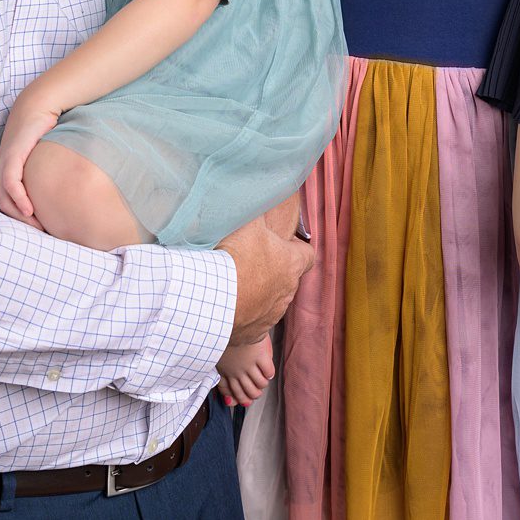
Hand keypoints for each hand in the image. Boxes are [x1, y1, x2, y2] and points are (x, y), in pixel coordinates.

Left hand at [0, 80, 68, 226]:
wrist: (39, 106)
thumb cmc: (45, 131)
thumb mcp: (45, 158)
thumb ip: (49, 174)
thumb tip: (68, 192)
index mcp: (9, 173)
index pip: (11, 206)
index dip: (24, 222)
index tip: (42, 231)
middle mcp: (2, 171)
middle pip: (6, 208)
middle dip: (23, 225)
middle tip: (42, 235)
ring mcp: (4, 165)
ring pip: (6, 201)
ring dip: (20, 217)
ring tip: (38, 228)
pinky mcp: (11, 158)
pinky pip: (10, 184)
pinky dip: (19, 199)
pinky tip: (30, 210)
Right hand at [215, 193, 312, 347]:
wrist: (211, 298)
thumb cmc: (234, 257)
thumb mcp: (249, 221)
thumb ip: (260, 208)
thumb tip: (264, 186)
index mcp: (291, 264)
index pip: (308, 254)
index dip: (298, 248)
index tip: (286, 244)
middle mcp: (288, 292)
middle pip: (287, 278)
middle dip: (272, 270)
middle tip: (249, 261)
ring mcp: (272, 315)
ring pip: (270, 302)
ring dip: (258, 293)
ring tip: (235, 284)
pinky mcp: (254, 333)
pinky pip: (253, 322)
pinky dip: (244, 315)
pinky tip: (228, 306)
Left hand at [217, 337, 275, 407]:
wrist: (230, 320)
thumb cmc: (222, 338)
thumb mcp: (217, 362)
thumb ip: (222, 382)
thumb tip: (228, 402)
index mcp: (227, 373)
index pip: (237, 394)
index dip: (243, 399)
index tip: (245, 399)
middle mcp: (239, 372)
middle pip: (251, 392)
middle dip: (255, 393)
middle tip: (256, 387)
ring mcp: (250, 364)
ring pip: (261, 384)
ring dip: (263, 382)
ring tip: (262, 376)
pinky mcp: (260, 355)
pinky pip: (269, 371)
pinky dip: (269, 371)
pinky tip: (266, 367)